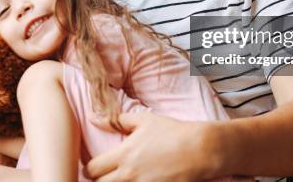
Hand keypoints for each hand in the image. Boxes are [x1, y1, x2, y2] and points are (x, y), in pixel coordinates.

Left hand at [84, 112, 213, 181]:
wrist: (200, 149)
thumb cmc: (172, 132)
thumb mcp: (144, 120)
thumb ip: (116, 120)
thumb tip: (93, 117)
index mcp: (124, 154)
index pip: (92, 169)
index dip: (91, 168)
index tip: (97, 166)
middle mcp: (130, 174)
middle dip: (100, 181)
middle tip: (107, 175)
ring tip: (120, 179)